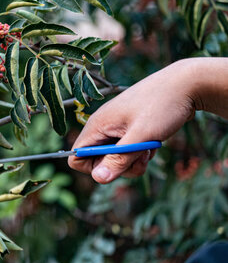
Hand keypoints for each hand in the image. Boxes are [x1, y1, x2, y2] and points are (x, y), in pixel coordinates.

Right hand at [68, 59, 198, 183]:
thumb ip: (119, 158)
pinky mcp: (129, 129)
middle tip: (140, 156)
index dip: (93, 167)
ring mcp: (115, 128)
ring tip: (149, 148)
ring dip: (133, 161)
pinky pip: (127, 151)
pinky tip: (153, 142)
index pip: (76, 156)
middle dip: (119, 166)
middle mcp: (102, 127)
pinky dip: (139, 153)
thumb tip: (98, 178)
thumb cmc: (162, 106)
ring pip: (115, 158)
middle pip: (98, 161)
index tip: (117, 162)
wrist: (186, 85)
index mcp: (97, 125)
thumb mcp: (141, 136)